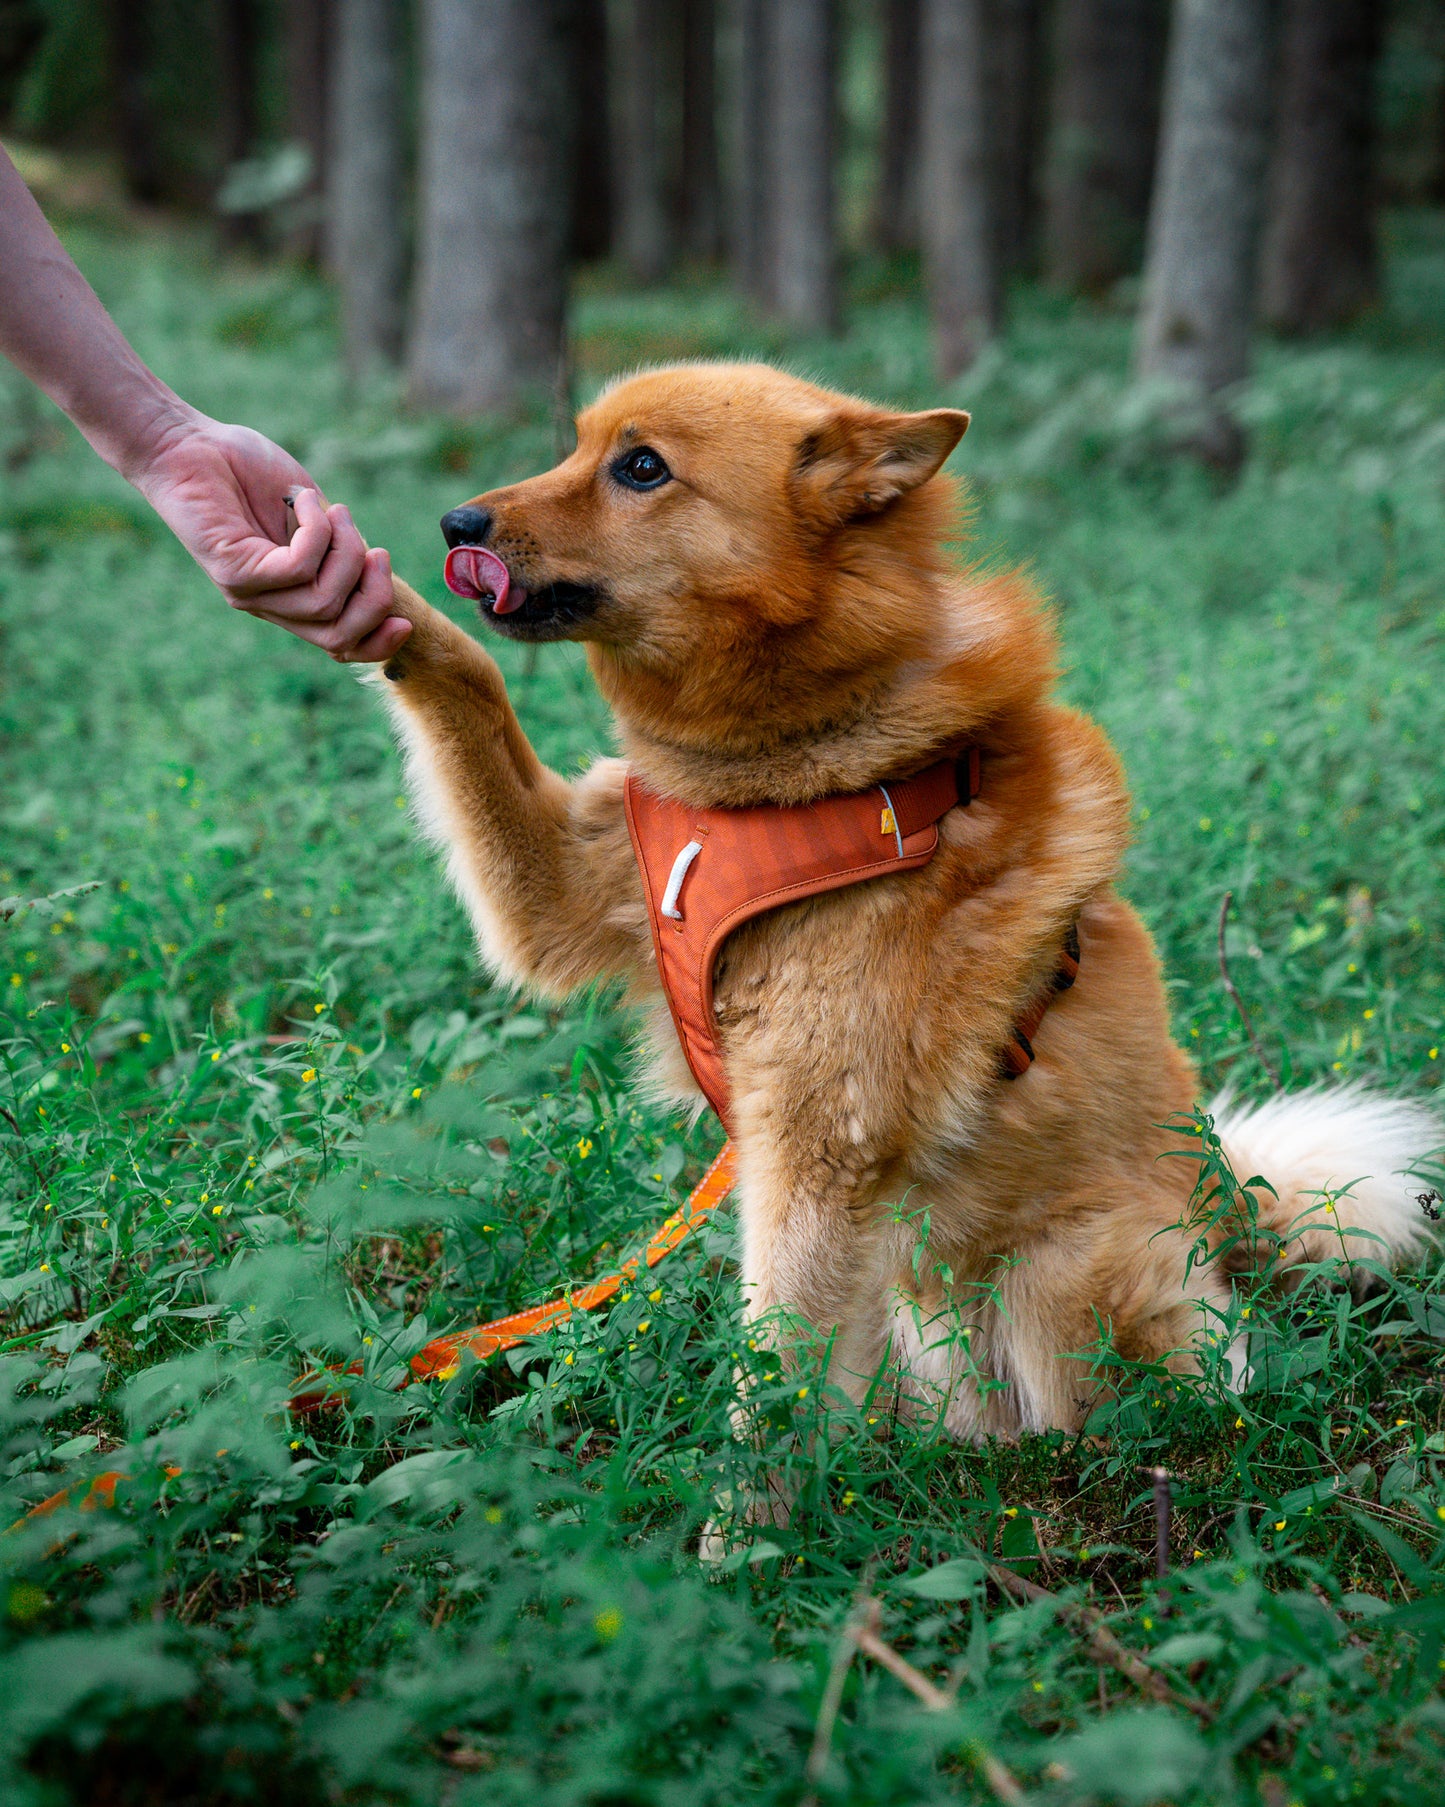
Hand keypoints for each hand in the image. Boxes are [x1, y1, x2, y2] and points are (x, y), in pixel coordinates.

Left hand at [130, 413, 411, 662]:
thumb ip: (336, 548)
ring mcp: (248, 592)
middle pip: (338, 634)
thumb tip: (373, 567)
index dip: (375, 644)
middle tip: (376, 551)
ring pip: (324, 601)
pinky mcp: (233, 571)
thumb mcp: (309, 515)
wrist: (184, 442)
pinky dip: (315, 531)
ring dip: (345, 551)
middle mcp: (267, 605)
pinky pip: (297, 568)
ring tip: (334, 510)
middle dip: (374, 597)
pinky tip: (300, 500)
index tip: (405, 623)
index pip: (337, 645)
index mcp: (288, 598)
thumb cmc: (245, 469)